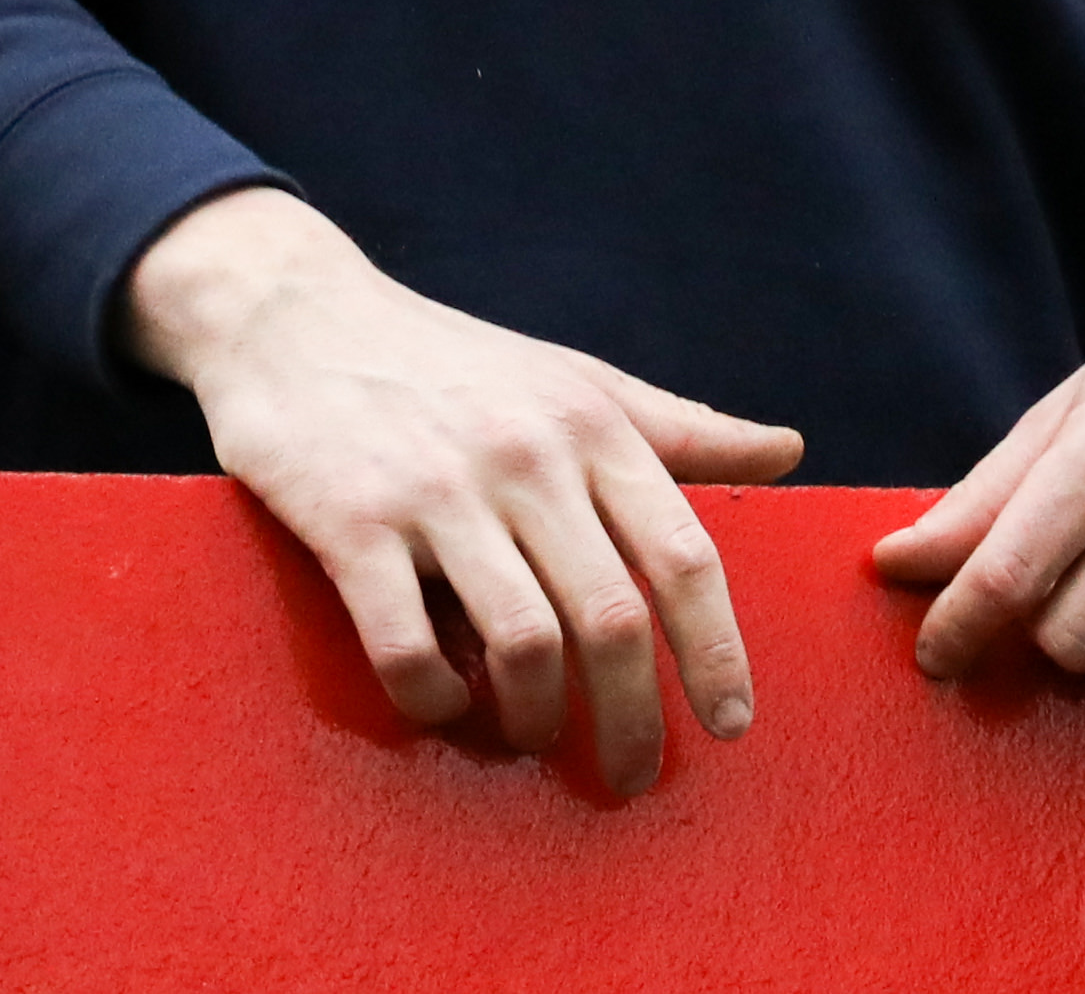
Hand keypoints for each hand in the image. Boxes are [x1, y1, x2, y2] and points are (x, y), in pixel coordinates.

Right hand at [121, 188, 803, 796]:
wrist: (294, 311)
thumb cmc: (449, 360)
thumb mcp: (571, 378)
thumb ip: (678, 427)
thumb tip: (790, 450)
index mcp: (589, 424)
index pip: (683, 556)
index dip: (718, 652)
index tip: (729, 723)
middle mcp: (524, 455)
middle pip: (612, 620)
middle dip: (633, 719)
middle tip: (631, 774)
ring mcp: (436, 490)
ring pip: (523, 642)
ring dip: (536, 717)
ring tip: (530, 737)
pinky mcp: (351, 521)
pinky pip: (409, 645)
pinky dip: (437, 698)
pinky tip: (442, 700)